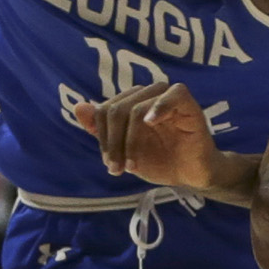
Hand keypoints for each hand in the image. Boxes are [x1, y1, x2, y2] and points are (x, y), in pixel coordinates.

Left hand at [74, 82, 223, 188]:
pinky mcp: (187, 103)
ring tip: (133, 166)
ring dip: (131, 141)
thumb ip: (101, 131)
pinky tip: (151, 123)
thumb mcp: (123, 150)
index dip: (103, 138)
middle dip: (113, 143)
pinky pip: (173, 94)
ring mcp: (167, 96)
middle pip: (116, 110)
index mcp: (130, 102)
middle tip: (118, 169)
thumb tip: (78, 107)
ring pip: (136, 108)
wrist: (189, 175)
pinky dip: (159, 107)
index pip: (104, 111)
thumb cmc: (159, 160)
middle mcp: (146, 94)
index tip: (111, 164)